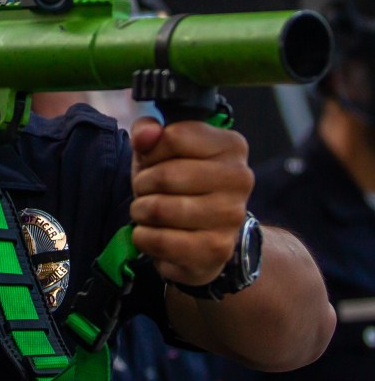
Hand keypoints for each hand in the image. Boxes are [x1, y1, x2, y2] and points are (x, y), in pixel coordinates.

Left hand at [128, 117, 253, 286]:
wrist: (203, 235)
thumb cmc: (179, 185)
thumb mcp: (159, 150)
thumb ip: (148, 131)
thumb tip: (147, 133)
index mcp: (231, 146)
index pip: (173, 137)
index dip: (151, 152)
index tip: (154, 162)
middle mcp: (239, 179)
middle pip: (165, 175)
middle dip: (143, 185)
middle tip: (147, 192)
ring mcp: (231, 216)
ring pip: (160, 209)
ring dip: (141, 212)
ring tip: (149, 212)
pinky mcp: (216, 249)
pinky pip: (161, 241)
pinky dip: (144, 237)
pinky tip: (153, 234)